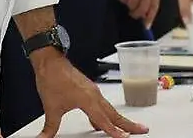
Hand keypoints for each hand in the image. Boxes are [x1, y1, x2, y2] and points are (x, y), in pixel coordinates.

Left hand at [33, 51, 148, 137]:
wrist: (50, 62)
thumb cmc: (52, 79)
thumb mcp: (51, 107)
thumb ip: (50, 127)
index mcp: (87, 100)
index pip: (104, 120)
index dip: (114, 131)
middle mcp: (94, 95)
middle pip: (114, 113)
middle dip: (129, 124)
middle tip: (142, 130)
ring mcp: (93, 92)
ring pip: (110, 109)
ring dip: (120, 119)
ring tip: (129, 129)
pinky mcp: (89, 90)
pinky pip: (102, 105)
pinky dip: (106, 114)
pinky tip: (100, 123)